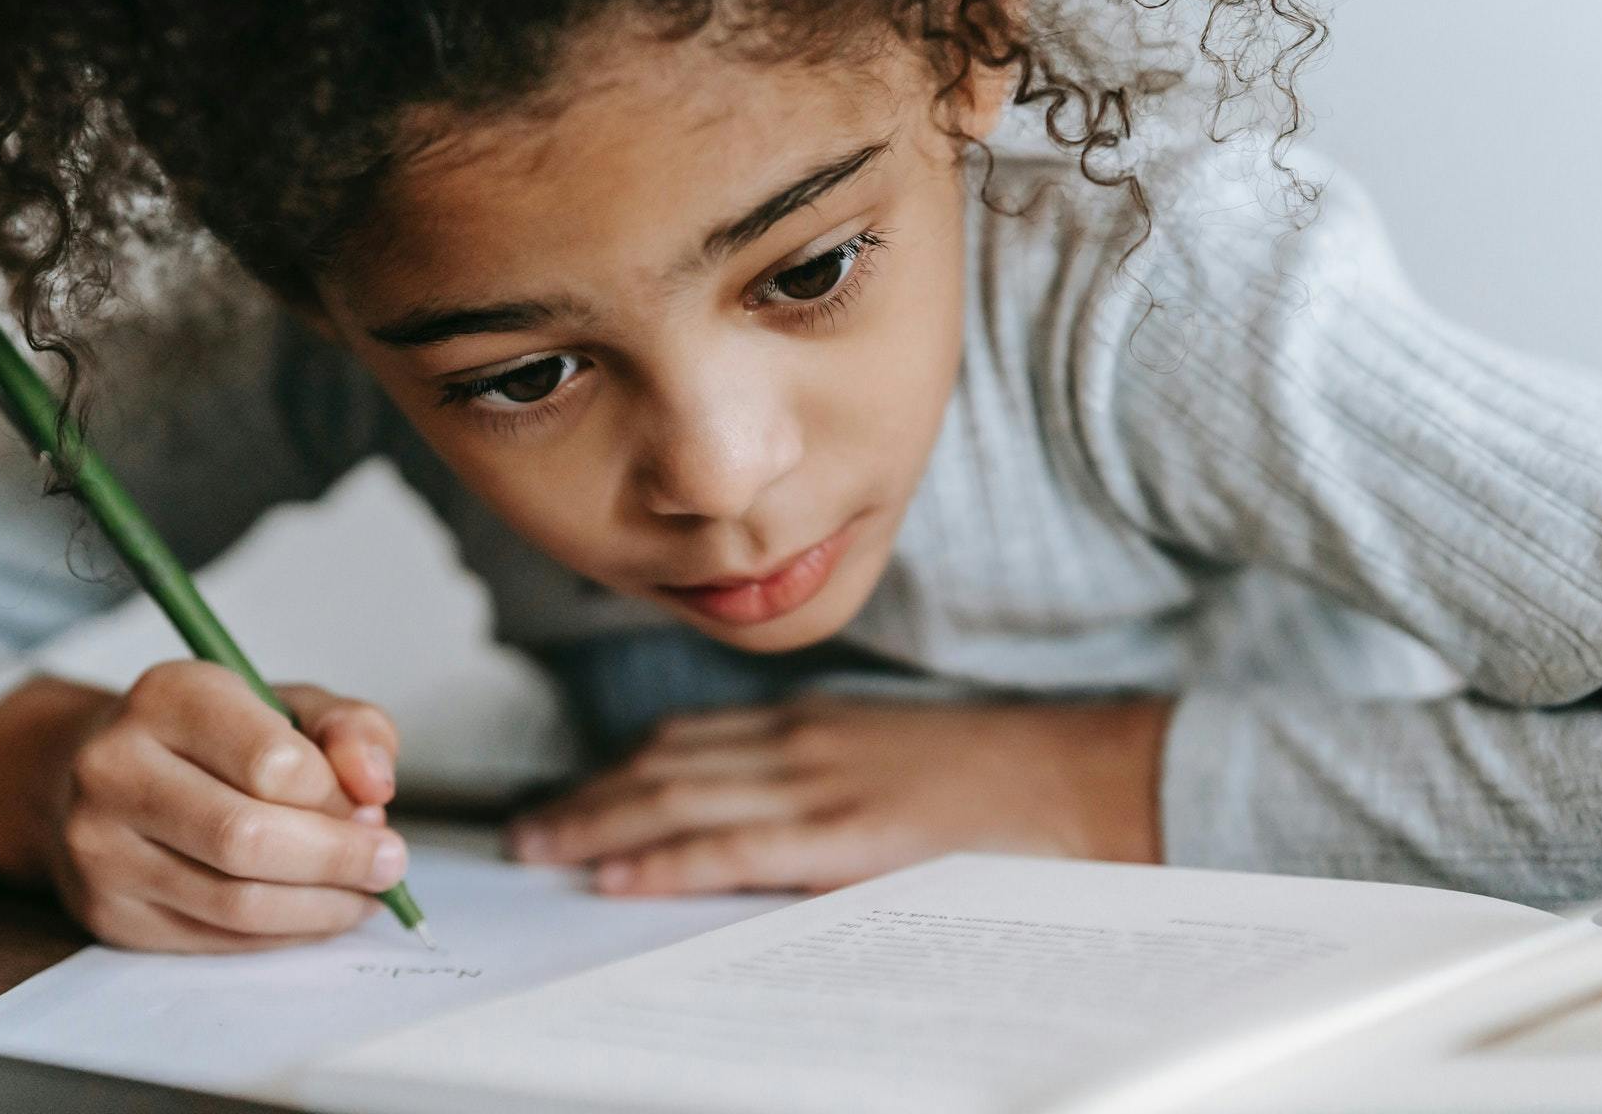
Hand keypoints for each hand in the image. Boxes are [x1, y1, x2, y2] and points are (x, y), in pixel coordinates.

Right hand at [0, 662, 407, 951]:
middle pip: (247, 838)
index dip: (337, 797)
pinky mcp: (108, 911)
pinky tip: (315, 913)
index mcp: (170, 697)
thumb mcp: (288, 703)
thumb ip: (350, 729)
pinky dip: (282, 933)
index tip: (375, 809)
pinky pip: (214, 938)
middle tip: (389, 865)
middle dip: (337, 860)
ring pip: (233, 901)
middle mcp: (117, 768)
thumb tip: (376, 788)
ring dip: (319, 907)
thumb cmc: (210, 736)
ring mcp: (101, 847)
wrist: (91, 774)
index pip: (272, 761)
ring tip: (364, 894)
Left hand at [506, 694, 1170, 896]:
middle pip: (664, 767)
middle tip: (525, 830)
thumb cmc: (993, 777)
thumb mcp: (889, 756)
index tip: (571, 791)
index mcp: (811, 723)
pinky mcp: (845, 836)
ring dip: (601, 827)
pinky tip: (621, 877)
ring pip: (681, 801)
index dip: (618, 768)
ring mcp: (820, 786)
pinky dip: (667, 862)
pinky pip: (735, 848)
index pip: (688, 739)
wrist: (1076, 777)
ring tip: (543, 850)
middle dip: (588, 799)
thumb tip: (758, 806)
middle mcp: (801, 743)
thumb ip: (820, 771)